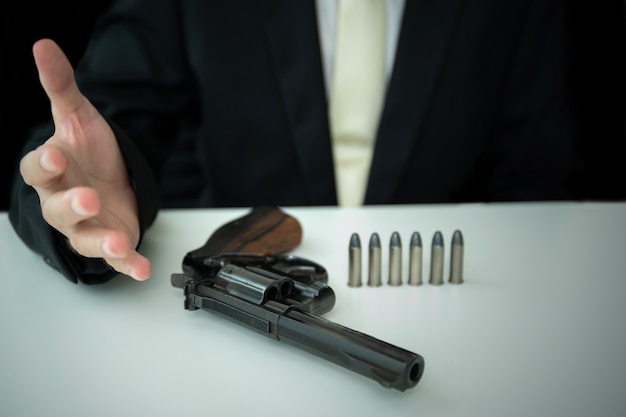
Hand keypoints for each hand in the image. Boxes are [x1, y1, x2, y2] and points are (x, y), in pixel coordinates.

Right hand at [19, 39, 150, 280]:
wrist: (109, 177)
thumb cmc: (88, 152)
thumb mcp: (78, 116)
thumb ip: (61, 86)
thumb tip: (44, 45)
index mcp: (53, 171)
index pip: (38, 169)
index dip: (45, 163)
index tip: (56, 154)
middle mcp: (63, 202)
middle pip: (58, 209)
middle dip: (72, 205)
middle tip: (88, 198)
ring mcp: (87, 225)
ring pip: (85, 238)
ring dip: (101, 242)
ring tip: (119, 242)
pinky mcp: (111, 239)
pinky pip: (117, 258)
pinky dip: (129, 265)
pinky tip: (143, 270)